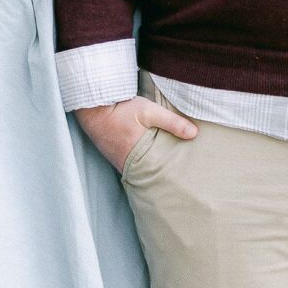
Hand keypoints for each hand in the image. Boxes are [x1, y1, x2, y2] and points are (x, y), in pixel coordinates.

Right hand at [76, 94, 197, 172]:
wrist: (93, 106)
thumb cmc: (121, 108)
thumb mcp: (148, 111)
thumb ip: (171, 122)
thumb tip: (194, 133)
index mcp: (137, 156)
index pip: (158, 174)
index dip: (171, 178)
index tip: (185, 181)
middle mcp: (126, 164)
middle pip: (150, 175)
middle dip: (164, 177)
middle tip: (182, 180)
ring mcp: (119, 162)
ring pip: (141, 171)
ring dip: (153, 169)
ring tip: (171, 172)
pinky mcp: (116, 157)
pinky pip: (132, 165)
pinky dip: (142, 163)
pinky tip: (151, 161)